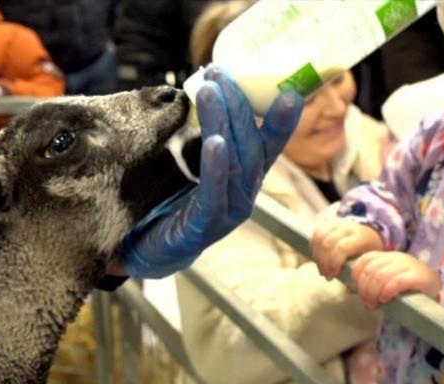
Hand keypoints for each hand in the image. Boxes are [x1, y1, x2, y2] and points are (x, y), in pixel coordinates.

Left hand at [118, 65, 302, 278]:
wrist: (154, 250)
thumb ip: (209, 137)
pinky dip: (216, 167)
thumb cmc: (175, 203)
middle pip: (250, 146)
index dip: (281, 119)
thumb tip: (207, 87)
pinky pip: (214, 193)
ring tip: (210, 92)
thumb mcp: (195, 165)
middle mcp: (245, 195)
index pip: (269, 144)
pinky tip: (214, 143)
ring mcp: (228, 213)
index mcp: (247, 179)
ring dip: (223, 123)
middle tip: (220, 73)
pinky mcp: (204, 227)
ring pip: (234, 163)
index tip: (289, 88)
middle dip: (237, 105)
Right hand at [311, 218, 383, 280]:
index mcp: (361, 237)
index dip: (333, 263)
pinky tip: (319, 258)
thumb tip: (349, 290)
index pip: (342, 248)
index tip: (333, 276)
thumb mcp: (370, 261)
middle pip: (327, 243)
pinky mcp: (328, 223)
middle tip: (326, 275)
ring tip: (322, 269)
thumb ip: (359, 274)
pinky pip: (316, 235)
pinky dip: (314, 248)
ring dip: (317, 256)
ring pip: (319, 238)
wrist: (369, 230)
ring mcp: (338, 223)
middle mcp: (348, 227)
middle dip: (323, 263)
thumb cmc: (369, 251)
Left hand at [351, 251, 440, 308]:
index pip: (364, 260)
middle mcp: (396, 258)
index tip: (356, 290)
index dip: (357, 275)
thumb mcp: (387, 280)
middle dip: (364, 289)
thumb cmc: (406, 287)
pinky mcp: (418, 277)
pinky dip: (387, 291)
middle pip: (370, 270)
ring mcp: (407, 266)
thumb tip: (350, 289)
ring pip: (381, 276)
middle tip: (367, 303)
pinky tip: (386, 299)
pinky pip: (397, 282)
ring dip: (373, 292)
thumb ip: (371, 281)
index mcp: (386, 257)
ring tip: (374, 305)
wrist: (434, 287)